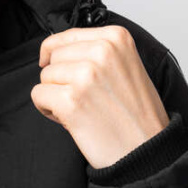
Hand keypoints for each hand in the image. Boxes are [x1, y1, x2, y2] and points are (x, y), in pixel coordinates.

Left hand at [30, 25, 169, 168]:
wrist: (148, 152)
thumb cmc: (137, 114)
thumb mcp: (126, 65)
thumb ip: (96, 50)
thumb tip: (54, 48)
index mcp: (116, 37)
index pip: (67, 36)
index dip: (59, 55)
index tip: (65, 69)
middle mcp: (101, 51)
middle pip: (54, 56)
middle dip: (60, 78)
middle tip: (84, 97)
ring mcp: (85, 75)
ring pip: (45, 76)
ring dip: (55, 94)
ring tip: (81, 108)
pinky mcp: (71, 101)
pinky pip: (38, 96)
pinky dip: (48, 109)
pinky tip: (70, 119)